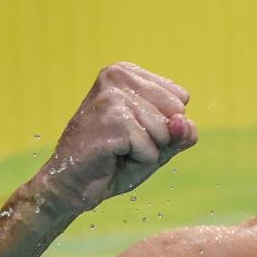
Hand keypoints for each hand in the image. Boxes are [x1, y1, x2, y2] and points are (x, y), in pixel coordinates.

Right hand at [33, 62, 197, 215]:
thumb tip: (184, 123)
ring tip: (118, 150)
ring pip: (164, 131)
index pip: (181, 98)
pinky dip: (139, 160)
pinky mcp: (112, 120)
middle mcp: (118, 75)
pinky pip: (151, 149)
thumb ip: (181, 132)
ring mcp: (113, 96)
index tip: (133, 130)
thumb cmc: (114, 161)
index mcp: (128, 72)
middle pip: (176, 112)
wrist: (72, 184)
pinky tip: (113, 157)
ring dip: (147, 150)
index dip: (166, 125)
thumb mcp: (158, 143)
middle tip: (125, 143)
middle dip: (159, 137)